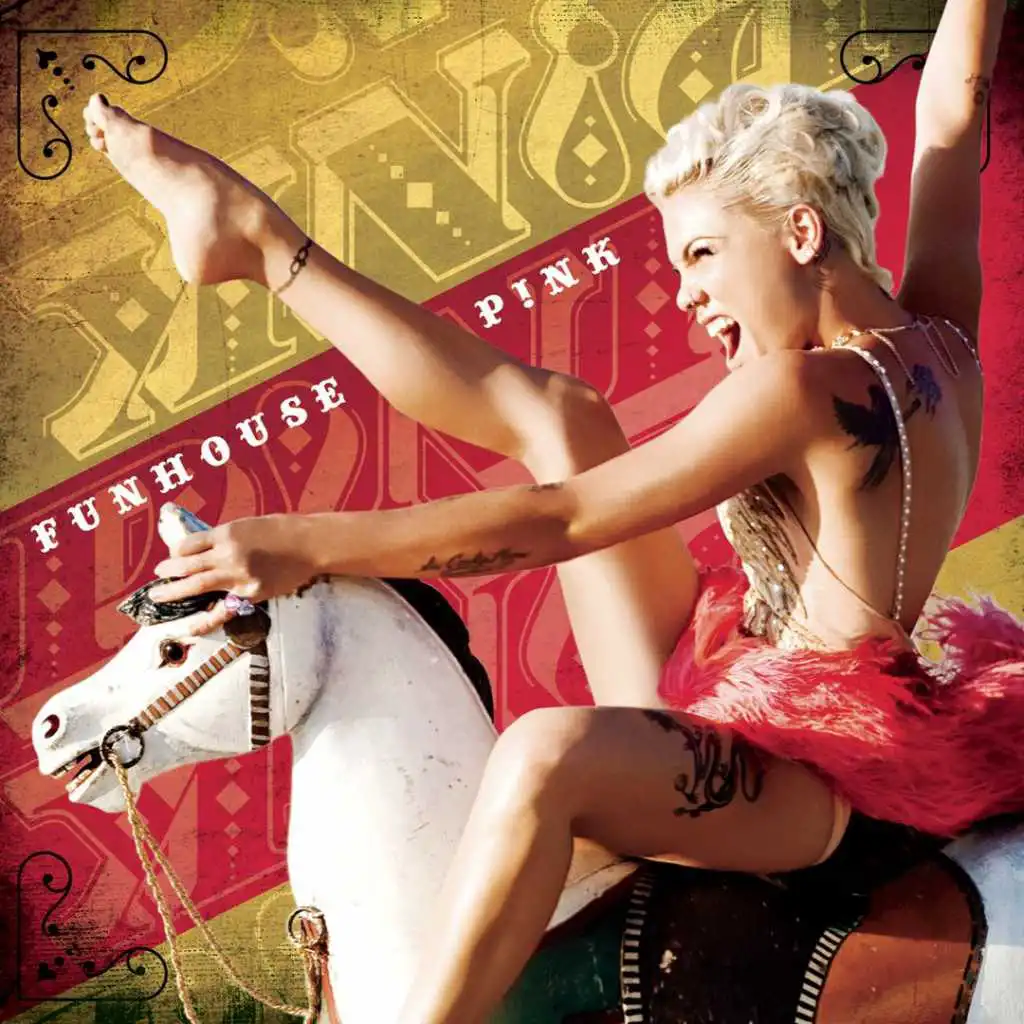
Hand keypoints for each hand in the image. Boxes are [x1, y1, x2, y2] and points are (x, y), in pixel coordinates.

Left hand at [150, 514, 320, 634]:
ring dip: (174, 593)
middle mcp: (227, 555)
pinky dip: (204, 621)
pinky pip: (222, 610)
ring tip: (158, 597)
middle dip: (167, 573)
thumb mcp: (247, 525)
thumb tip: (202, 549)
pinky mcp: (251, 594)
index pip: (188, 545)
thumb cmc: (281, 530)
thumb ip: (224, 537)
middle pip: (186, 566)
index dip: (176, 553)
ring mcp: (238, 577)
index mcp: (226, 534)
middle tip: (157, 578)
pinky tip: (189, 628)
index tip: (173, 557)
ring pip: (197, 587)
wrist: (310, 544)